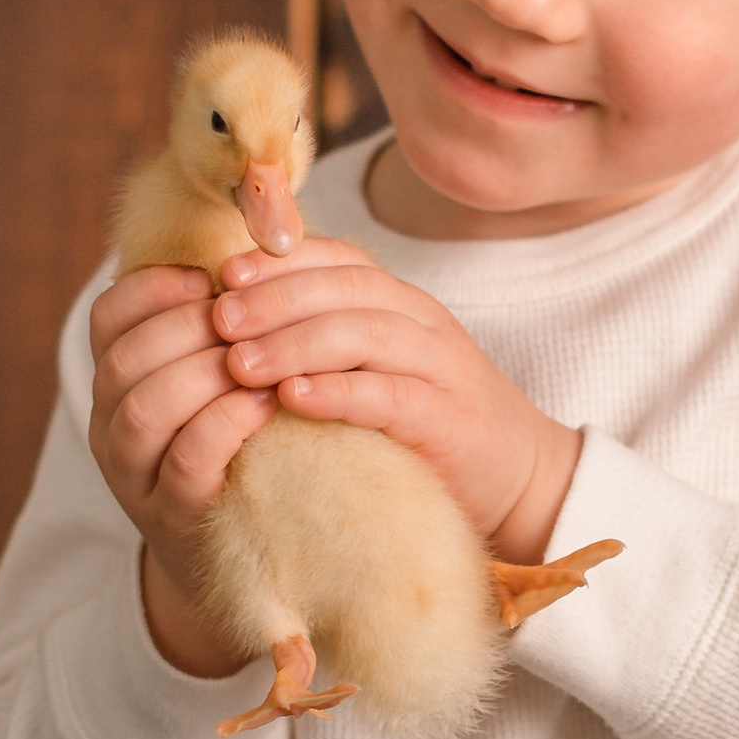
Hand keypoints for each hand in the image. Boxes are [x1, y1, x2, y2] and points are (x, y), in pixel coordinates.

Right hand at [85, 264, 276, 675]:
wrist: (244, 558)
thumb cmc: (244, 450)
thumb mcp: (222, 383)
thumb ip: (226, 328)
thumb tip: (260, 244)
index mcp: (118, 382)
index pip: (109, 317)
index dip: (155, 288)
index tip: (210, 279)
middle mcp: (111, 427)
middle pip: (125, 359)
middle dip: (187, 329)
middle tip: (244, 317)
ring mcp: (136, 478)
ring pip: (145, 408)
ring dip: (205, 374)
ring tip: (259, 361)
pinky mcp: (174, 518)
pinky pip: (186, 461)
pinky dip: (225, 424)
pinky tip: (267, 405)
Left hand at [213, 239, 583, 562]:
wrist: (519, 479)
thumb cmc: (428, 426)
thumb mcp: (377, 369)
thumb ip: (327, 342)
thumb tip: (239, 327)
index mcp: (401, 303)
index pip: (337, 260)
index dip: (279, 262)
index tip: (222, 276)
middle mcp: (423, 323)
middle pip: (345, 288)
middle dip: (275, 299)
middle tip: (219, 320)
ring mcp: (440, 368)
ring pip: (364, 333)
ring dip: (295, 343)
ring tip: (241, 362)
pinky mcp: (447, 420)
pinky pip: (389, 394)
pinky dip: (338, 392)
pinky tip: (292, 397)